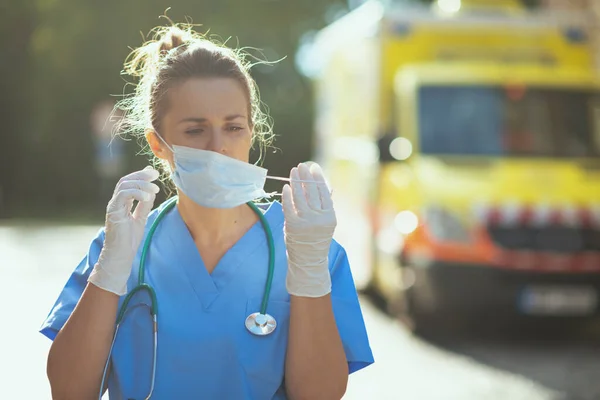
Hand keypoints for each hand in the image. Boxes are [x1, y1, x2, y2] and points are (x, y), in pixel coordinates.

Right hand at [88, 167, 159, 295]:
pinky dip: (136, 192)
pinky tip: (147, 197)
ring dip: (141, 184)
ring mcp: (113, 206)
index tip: (154, 173)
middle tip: (155, 175)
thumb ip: (144, 205)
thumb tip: (152, 191)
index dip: (141, 175)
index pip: (129, 183)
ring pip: (124, 185)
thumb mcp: (141, 218)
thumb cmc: (129, 240)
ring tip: (155, 189)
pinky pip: (123, 194)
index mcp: (122, 203)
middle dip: (141, 175)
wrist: (121, 255)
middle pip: (126, 180)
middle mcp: (116, 202)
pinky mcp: (113, 211)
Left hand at [282, 162, 335, 296]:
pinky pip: (289, 206)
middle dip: (306, 176)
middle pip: (312, 192)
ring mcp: (305, 222)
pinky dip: (287, 195)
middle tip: (301, 166)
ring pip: (300, 197)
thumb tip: (324, 184)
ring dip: (296, 182)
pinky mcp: (293, 225)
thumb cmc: (317, 239)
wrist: (309, 260)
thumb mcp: (326, 223)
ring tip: (294, 172)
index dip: (319, 178)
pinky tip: (286, 187)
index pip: (324, 192)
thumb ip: (325, 204)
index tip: (314, 168)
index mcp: (330, 216)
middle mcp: (319, 218)